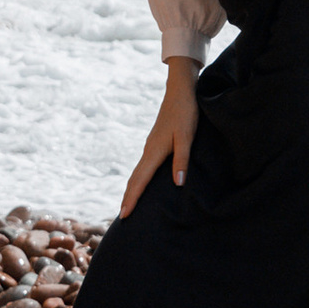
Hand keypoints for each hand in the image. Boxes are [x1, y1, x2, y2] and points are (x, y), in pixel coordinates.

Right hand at [121, 63, 197, 214]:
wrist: (180, 91)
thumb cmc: (185, 113)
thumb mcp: (187, 136)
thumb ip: (182, 159)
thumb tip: (177, 183)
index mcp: (154, 151)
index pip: (140, 180)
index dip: (132, 198)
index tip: (123, 215)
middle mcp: (148, 150)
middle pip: (134, 178)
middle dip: (127, 198)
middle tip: (121, 217)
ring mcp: (150, 146)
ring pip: (138, 172)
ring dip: (132, 189)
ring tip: (129, 204)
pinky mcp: (154, 143)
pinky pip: (143, 166)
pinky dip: (139, 179)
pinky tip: (143, 182)